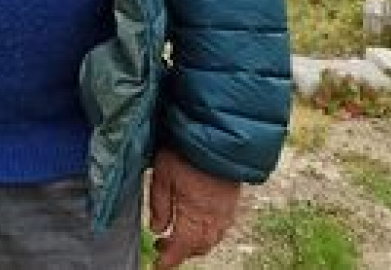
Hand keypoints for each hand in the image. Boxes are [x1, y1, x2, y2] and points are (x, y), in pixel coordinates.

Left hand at [148, 148, 242, 267]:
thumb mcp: (162, 176)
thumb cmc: (185, 152)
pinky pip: (221, 227)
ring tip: (178, 235)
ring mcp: (226, 210)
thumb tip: (157, 230)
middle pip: (199, 246)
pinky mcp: (232, 201)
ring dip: (195, 243)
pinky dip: (207, 231)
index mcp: (194, 214)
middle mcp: (213, 217)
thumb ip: (160, 205)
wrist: (217, 135)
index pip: (182, 247)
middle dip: (181, 251)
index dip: (169, 259)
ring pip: (211, 238)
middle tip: (163, 246)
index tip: (158, 264)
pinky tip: (197, 221)